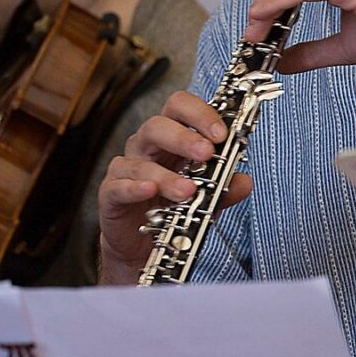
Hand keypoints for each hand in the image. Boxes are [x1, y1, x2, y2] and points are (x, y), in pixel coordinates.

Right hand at [97, 91, 252, 283]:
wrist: (142, 248)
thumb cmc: (172, 211)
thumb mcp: (205, 200)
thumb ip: (223, 190)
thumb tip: (244, 181)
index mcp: (170, 138)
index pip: (180, 108)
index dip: (200, 114)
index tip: (221, 133)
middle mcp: (146, 147)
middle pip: (158, 125)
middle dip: (184, 137)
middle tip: (207, 153)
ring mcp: (126, 169)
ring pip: (141, 160)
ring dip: (167, 175)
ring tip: (189, 191)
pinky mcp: (111, 193)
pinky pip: (119, 186)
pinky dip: (134, 188)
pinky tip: (150, 191)